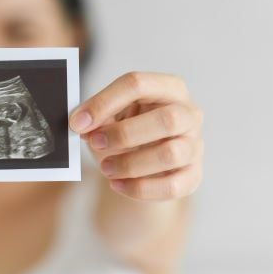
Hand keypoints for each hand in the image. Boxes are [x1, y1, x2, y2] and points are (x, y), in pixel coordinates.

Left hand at [70, 72, 202, 200]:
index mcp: (168, 87)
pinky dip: (139, 188)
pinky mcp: (194, 175)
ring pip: (170, 154)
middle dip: (124, 134)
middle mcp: (188, 113)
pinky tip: (117, 184)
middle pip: (166, 119)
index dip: (103, 103)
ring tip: (105, 168)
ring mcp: (195, 145)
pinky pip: (172, 186)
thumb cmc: (129, 130)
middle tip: (95, 143)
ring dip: (130, 164)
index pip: (138, 84)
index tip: (78, 122)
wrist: (146, 163)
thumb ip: (98, 116)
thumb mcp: (111, 116)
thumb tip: (81, 123)